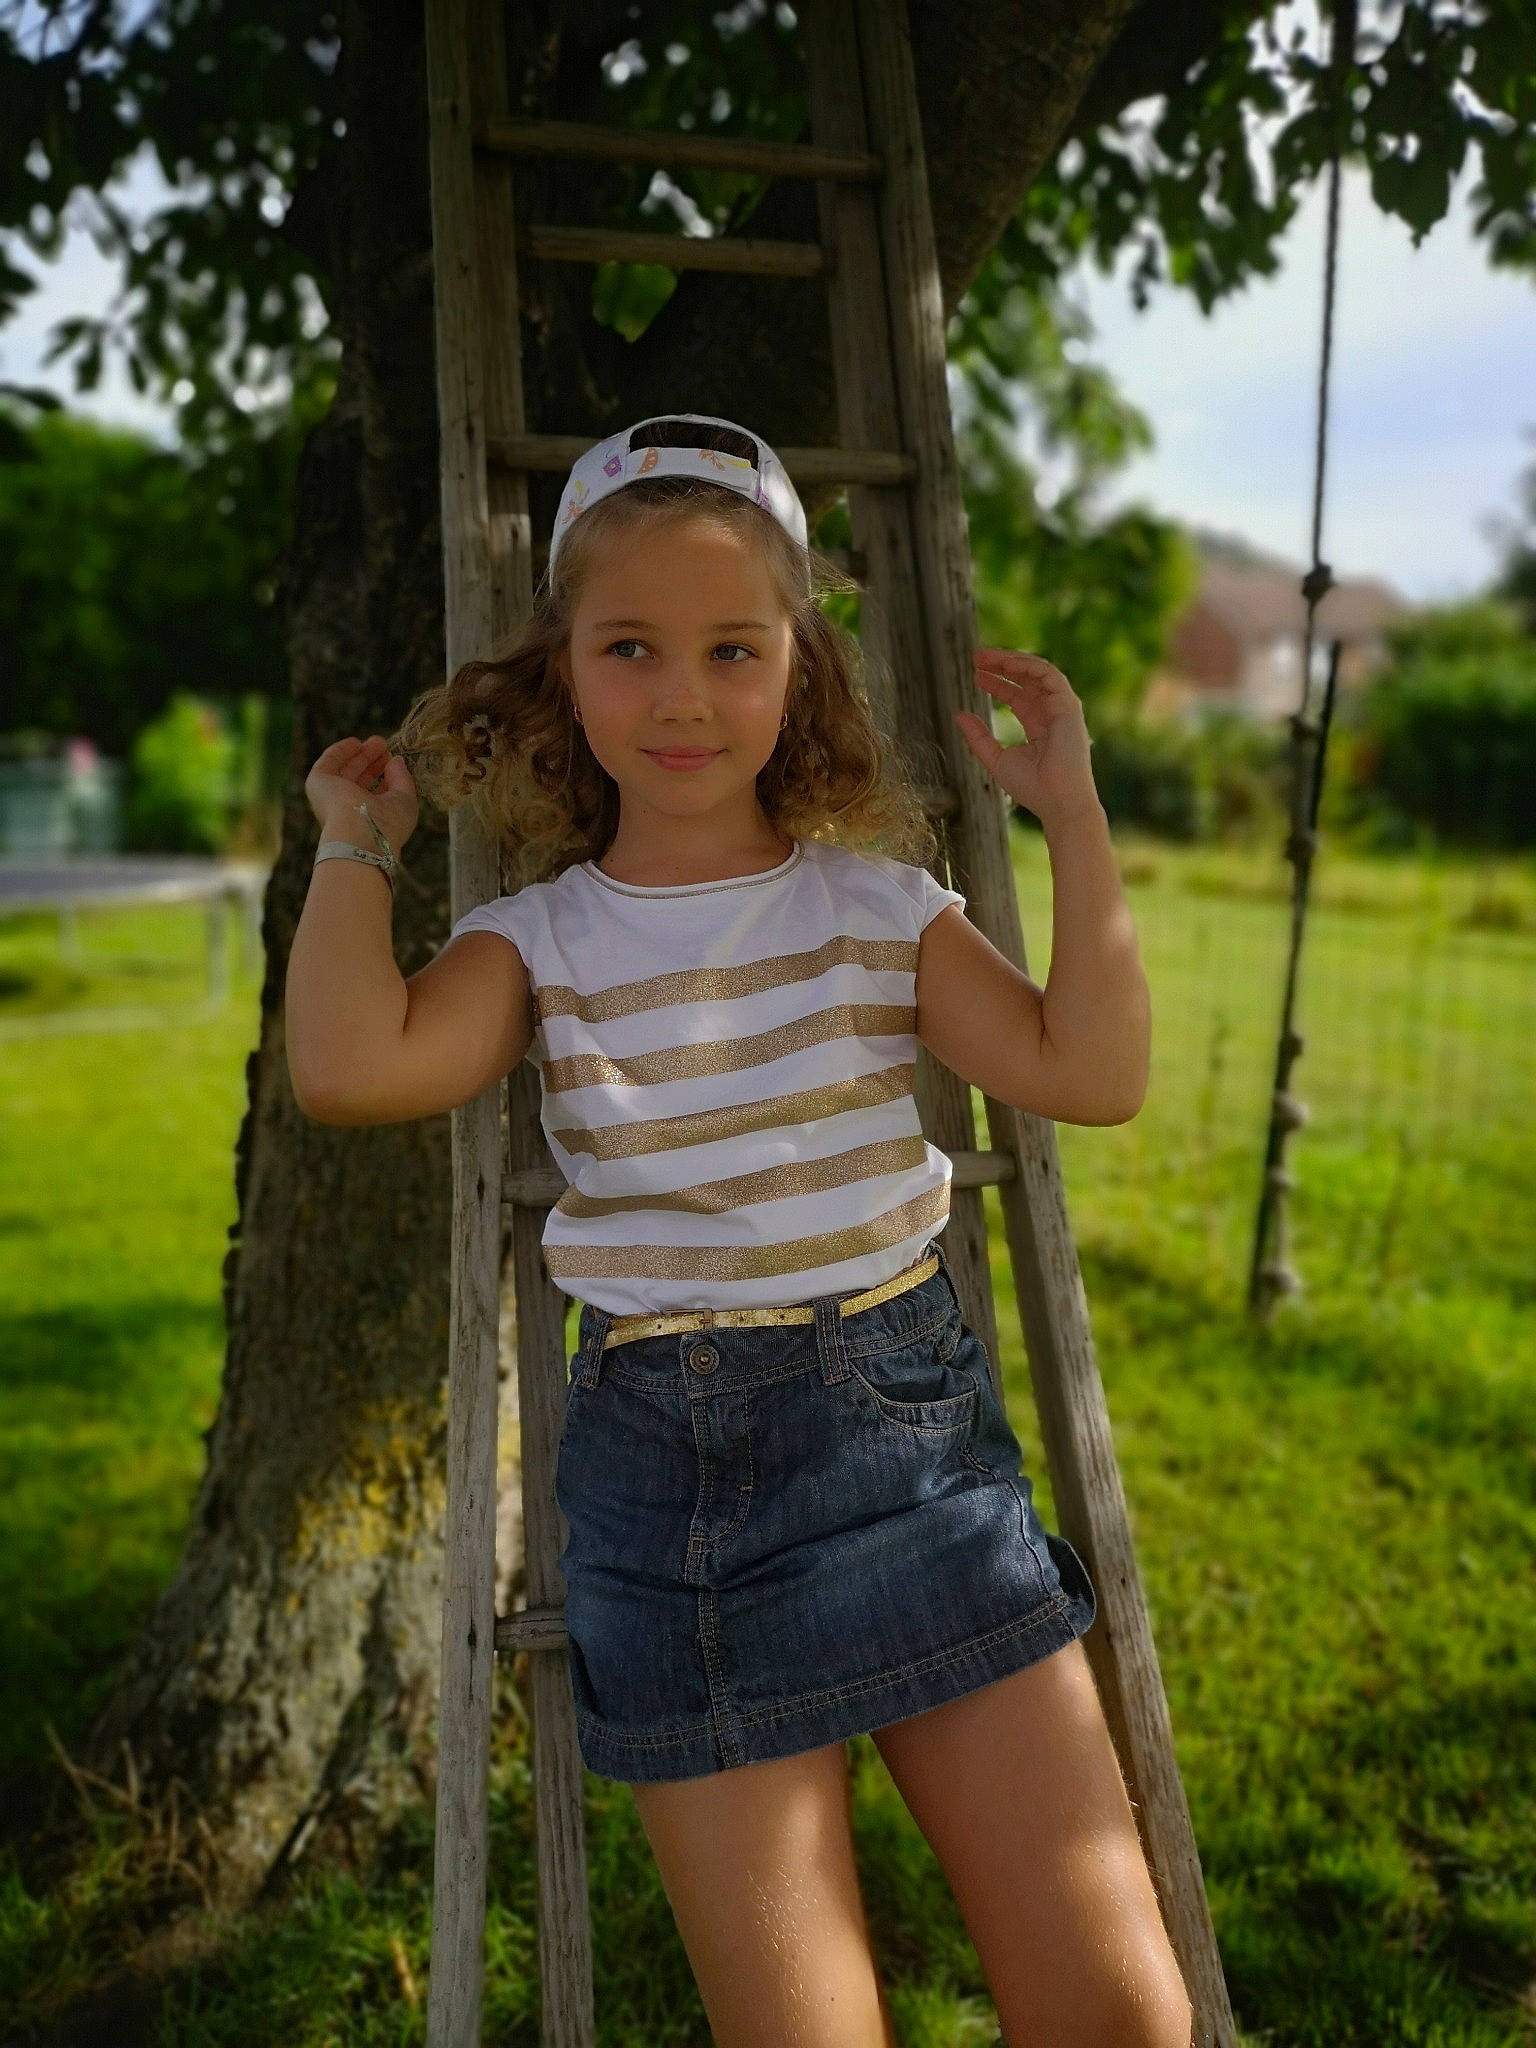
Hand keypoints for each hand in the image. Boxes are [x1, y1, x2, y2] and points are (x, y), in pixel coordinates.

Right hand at [305, 735, 418, 855]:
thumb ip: (402, 779)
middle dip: (372, 761)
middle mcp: (347, 809)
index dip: (384, 774)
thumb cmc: (386, 824)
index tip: (393, 759)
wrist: (359, 833)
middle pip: (359, 780)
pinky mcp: (318, 784)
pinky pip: (329, 762)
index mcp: (367, 818)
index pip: (374, 792)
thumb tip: (396, 760)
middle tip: (384, 746)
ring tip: (377, 741)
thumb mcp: (404, 801)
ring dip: (360, 754)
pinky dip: (341, 751)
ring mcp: (331, 797)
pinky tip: (355, 742)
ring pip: (345, 770)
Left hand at [953, 648, 1098, 826]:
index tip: (976, 674)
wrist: (1057, 801)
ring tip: (986, 657)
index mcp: (1038, 726)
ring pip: (1038, 672)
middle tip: (976, 658)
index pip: (1017, 696)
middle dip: (1002, 666)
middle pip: (1026, 680)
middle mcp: (1051, 714)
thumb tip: (958, 714)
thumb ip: (978, 737)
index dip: (997, 683)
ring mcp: (1061, 709)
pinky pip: (1050, 675)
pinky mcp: (1069, 706)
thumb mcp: (995, 758)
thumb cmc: (1032, 787)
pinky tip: (1007, 664)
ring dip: (1012, 660)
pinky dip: (1028, 666)